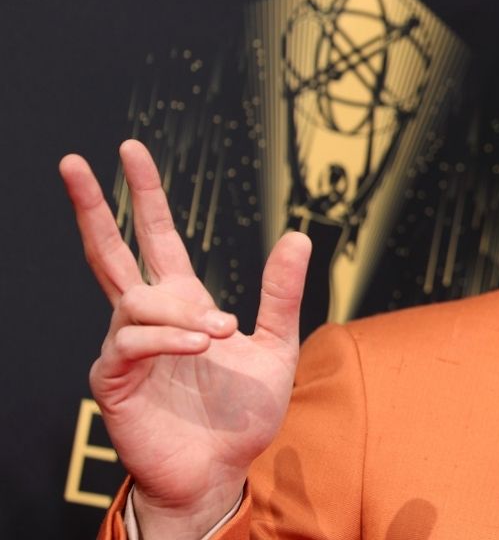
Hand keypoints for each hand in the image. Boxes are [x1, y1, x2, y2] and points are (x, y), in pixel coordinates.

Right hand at [61, 140, 310, 536]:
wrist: (221, 472)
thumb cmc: (241, 417)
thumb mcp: (276, 348)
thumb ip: (282, 295)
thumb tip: (295, 234)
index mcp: (185, 304)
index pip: (158, 237)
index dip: (145, 195)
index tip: (129, 151)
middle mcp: (150, 319)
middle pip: (111, 252)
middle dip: (94, 206)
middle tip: (77, 162)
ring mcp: (127, 347)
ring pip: (136, 300)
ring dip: (180, 311)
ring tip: (220, 334)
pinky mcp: (114, 380)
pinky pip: (132, 342)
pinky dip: (168, 338)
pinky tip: (200, 345)